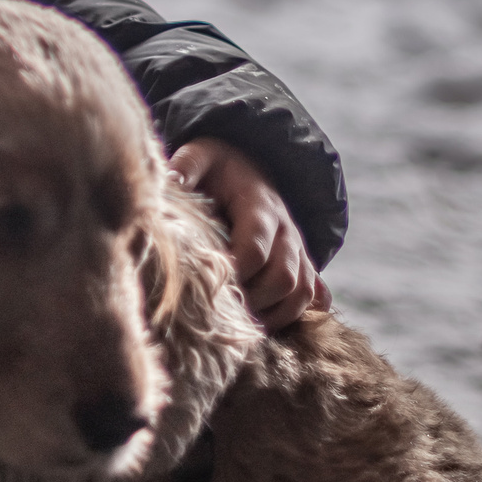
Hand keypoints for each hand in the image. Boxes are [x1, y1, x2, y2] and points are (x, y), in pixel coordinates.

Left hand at [169, 138, 326, 331]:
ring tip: (239, 325)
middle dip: (252, 300)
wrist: (249, 168)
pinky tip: (266, 324)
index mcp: (260, 205)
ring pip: (301, 292)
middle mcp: (286, 230)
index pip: (255, 249)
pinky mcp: (302, 264)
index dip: (233, 273)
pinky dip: (294, 316)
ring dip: (273, 315)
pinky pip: (312, 297)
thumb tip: (168, 182)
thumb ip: (185, 167)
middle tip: (219, 312)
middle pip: (283, 277)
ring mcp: (297, 249)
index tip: (205, 285)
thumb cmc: (217, 168)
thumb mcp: (200, 156)